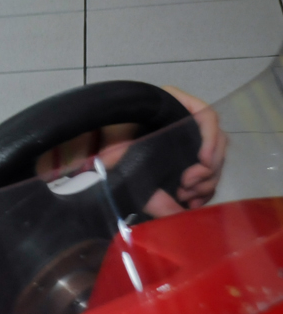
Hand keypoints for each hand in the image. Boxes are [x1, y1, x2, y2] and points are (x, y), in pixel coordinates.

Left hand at [95, 86, 226, 216]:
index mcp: (173, 103)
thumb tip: (169, 211)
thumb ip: (135, 171)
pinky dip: (203, 189)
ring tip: (186, 196)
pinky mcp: (189, 158)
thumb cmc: (107, 139)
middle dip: (208, 169)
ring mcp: (190, 138)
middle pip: (216, 141)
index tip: (204, 162)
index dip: (211, 139)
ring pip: (214, 160)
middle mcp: (187, 117)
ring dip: (206, 182)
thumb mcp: (119, 148)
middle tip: (187, 187)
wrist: (97, 144)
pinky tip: (190, 202)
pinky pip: (207, 174)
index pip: (206, 115)